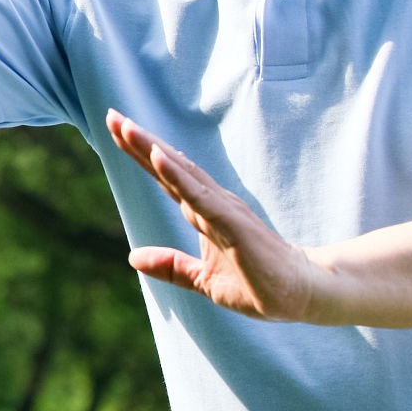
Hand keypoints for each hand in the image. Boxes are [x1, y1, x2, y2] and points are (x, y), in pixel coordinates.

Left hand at [106, 110, 334, 322]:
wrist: (300, 295)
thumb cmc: (258, 284)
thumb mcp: (203, 280)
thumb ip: (172, 266)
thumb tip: (132, 258)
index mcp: (203, 212)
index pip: (166, 178)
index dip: (140, 155)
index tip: (116, 130)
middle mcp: (211, 203)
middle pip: (169, 167)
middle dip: (139, 142)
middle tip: (111, 114)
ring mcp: (223, 210)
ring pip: (182, 174)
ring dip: (152, 150)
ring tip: (126, 127)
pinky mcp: (232, 223)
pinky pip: (200, 196)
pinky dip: (178, 176)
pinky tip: (158, 157)